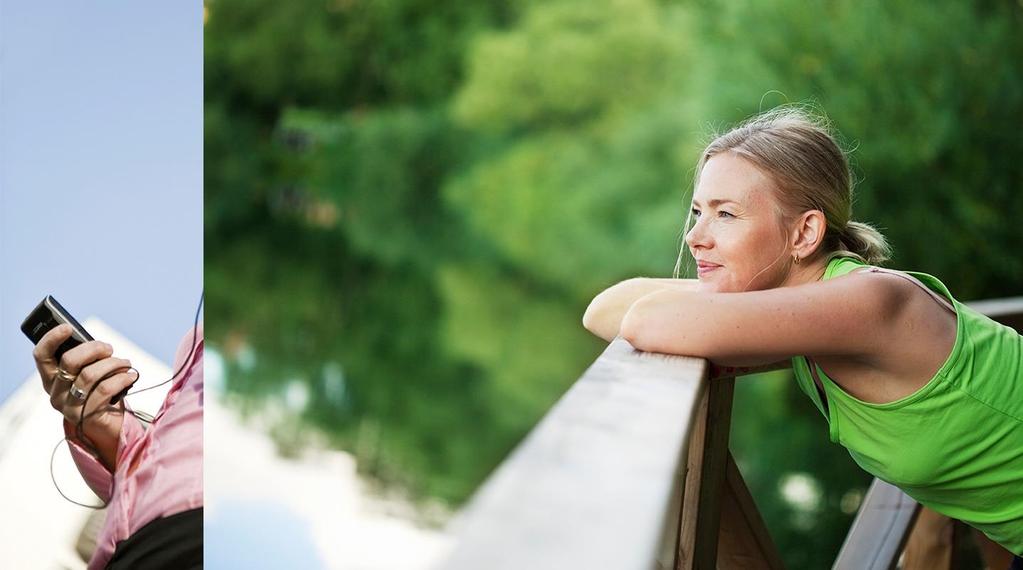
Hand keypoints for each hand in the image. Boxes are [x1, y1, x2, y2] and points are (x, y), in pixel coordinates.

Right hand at [33, 324, 136, 450]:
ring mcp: (68, 406)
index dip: (51, 339)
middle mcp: (55, 393)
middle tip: (109, 349)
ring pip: (89, 374)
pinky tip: (130, 376)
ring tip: (126, 364)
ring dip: (113, 364)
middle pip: (69, 361)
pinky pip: (104, 389)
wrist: (108, 427)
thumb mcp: (89, 374)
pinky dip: (121, 378)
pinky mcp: (86, 416)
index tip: (68, 327)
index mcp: (52, 379)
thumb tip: (97, 345)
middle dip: (94, 349)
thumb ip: (87, 360)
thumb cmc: (99, 393)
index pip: (42, 356)